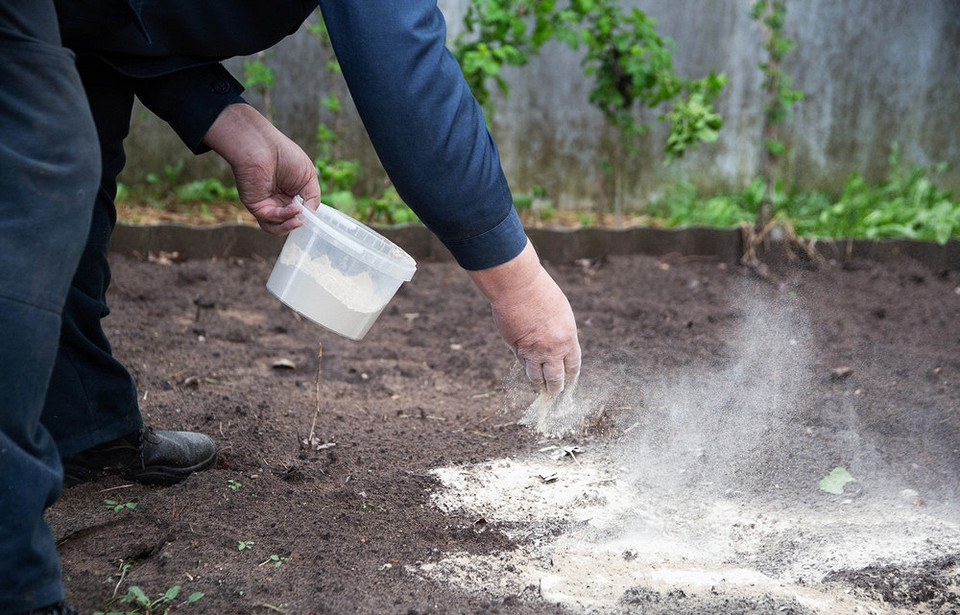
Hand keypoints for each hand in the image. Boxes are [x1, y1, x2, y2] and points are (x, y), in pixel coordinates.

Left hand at [202, 103, 320, 233]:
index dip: (306, 217)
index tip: (314, 217)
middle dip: (298, 223)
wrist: (263, 146)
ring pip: (276, 227)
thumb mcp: (308, 177)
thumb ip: (312, 197)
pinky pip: (269, 219)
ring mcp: (266, 204)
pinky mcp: (255, 206)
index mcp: (290, 194)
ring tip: (299, 220)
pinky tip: (294, 209)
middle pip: (287, 223)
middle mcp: (277, 200)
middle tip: (305, 219)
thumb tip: (311, 214)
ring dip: (289, 226)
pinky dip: (283, 217)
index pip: (298, 214)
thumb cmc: (285, 155)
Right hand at [468, 240, 580, 392]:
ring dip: (538, 382)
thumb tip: (559, 346)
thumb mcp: (561, 312)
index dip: (570, 376)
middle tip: (554, 393)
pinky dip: (524, 363)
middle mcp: (552, 350)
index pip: (572, 366)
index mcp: (568, 339)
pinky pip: (521, 362)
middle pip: (555, 379)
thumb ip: (561, 332)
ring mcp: (532, 352)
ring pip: (535, 377)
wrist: (519, 287)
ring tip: (539, 386)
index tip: (569, 382)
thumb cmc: (541, 293)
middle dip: (555, 388)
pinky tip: (525, 362)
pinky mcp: (515, 348)